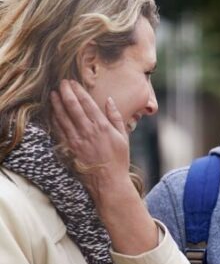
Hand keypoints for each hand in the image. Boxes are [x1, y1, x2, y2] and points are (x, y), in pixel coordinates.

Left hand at [49, 80, 155, 252]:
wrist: (109, 181)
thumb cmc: (118, 160)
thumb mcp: (123, 137)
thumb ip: (116, 117)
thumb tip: (109, 100)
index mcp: (103, 126)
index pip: (88, 103)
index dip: (79, 91)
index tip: (73, 83)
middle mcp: (89, 130)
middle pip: (73, 106)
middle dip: (66, 92)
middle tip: (62, 83)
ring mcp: (78, 139)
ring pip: (63, 116)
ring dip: (57, 103)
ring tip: (54, 93)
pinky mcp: (70, 147)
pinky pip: (60, 129)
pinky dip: (55, 118)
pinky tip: (52, 112)